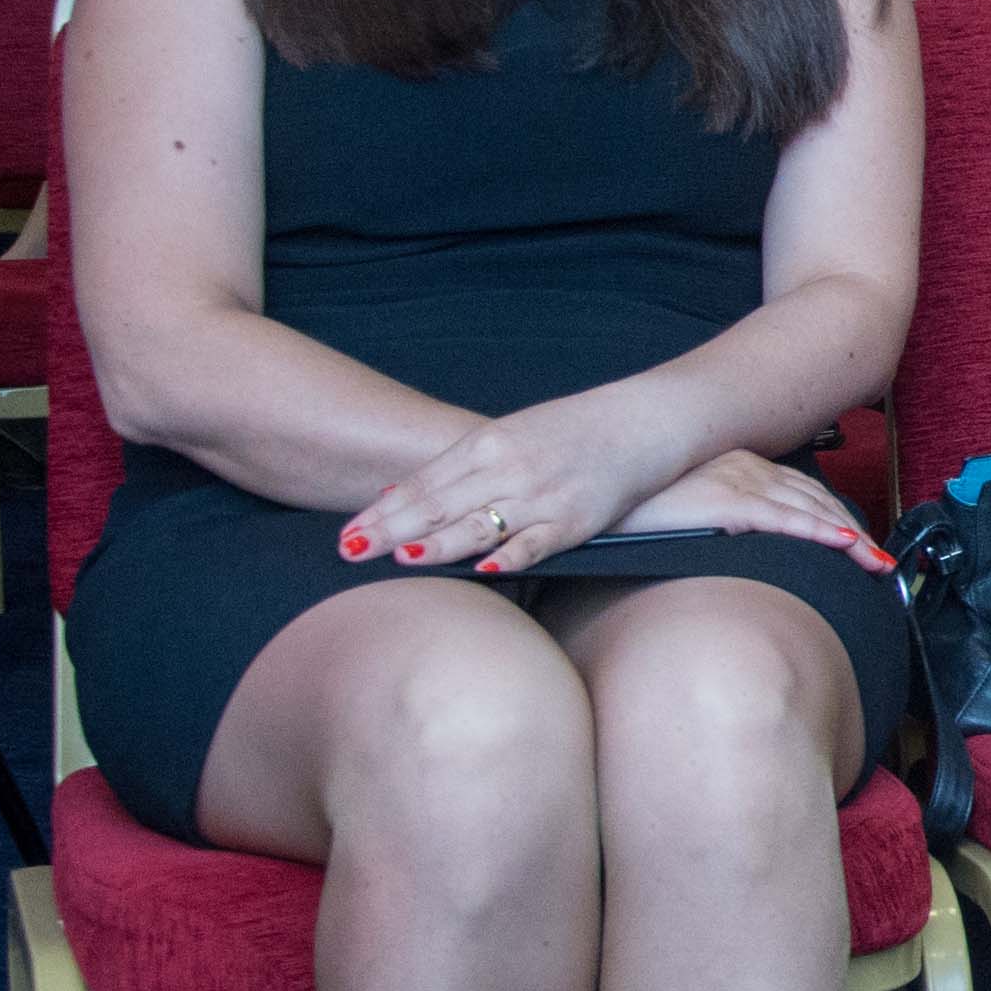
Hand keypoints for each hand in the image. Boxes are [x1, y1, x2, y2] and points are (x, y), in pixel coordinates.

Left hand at [341, 394, 674, 575]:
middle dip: (391, 529)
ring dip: (436, 543)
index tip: (346, 532)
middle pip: (439, 505)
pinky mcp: (575, 519)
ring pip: (479, 524)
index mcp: (486, 444)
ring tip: (399, 558)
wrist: (643, 420)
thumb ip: (456, 466)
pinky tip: (482, 570)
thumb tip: (395, 491)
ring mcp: (541, 494)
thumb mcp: (508, 434)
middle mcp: (508, 468)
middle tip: (350, 551)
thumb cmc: (572, 431)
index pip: (421, 483)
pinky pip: (535, 543)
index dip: (382, 510)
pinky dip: (508, 556)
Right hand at [599, 450, 899, 576]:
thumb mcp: (691, 509)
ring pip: (809, 509)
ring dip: (849, 537)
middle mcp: (746, 467)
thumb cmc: (639, 508)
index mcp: (741, 466)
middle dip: (854, 532)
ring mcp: (737, 480)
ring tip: (875, 561)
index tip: (861, 543)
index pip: (804, 493)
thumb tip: (746, 546)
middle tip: (881, 560)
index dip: (838, 518)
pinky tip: (842, 544)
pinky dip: (817, 530)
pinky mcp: (725, 500)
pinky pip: (781, 518)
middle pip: (816, 501)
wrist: (601, 495)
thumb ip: (723, 518)